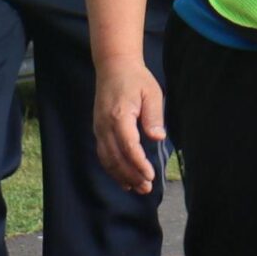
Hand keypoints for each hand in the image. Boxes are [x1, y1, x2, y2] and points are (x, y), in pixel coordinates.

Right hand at [94, 58, 166, 195]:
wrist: (113, 67)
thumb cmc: (135, 79)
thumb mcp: (151, 93)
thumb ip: (154, 116)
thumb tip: (158, 137)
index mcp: (119, 115)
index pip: (128, 146)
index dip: (138, 163)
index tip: (150, 175)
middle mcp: (105, 125)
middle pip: (116, 157)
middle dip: (131, 175)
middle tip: (147, 187)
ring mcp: (99, 128)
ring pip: (107, 159)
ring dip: (121, 176)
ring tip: (137, 188)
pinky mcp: (98, 130)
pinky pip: (103, 155)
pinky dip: (112, 169)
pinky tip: (124, 179)